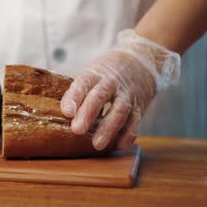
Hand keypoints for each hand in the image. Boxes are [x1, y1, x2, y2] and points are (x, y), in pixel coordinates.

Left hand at [60, 29, 179, 149]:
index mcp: (95, 73)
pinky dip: (129, 133)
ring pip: (119, 110)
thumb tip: (65, 114)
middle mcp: (112, 82)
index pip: (83, 83)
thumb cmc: (108, 72)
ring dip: (108, 128)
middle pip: (100, 96)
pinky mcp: (140, 105)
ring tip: (97, 144)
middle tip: (77, 130)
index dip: (74, 98)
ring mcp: (127, 93)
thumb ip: (78, 92)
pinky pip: (136, 120)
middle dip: (88, 114)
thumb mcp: (92, 74)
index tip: (67, 112)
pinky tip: (119, 145)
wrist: (141, 61)